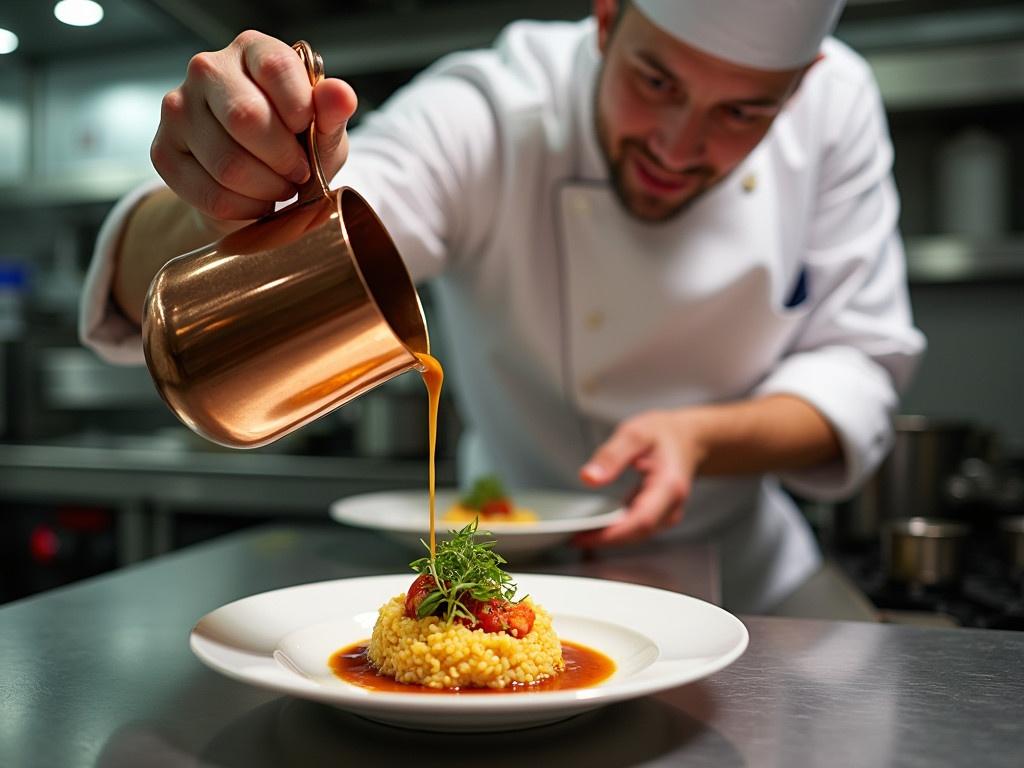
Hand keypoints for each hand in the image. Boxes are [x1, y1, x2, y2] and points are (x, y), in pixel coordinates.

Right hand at [151, 30, 357, 224]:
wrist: (257, 181)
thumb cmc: (293, 144)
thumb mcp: (324, 128)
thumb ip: (332, 113)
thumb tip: (340, 95)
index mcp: (251, 50)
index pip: (275, 67)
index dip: (301, 110)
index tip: (308, 131)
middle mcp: (207, 70)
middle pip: (245, 118)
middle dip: (284, 160)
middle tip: (298, 173)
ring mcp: (178, 110)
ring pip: (227, 163)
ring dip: (267, 189)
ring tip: (279, 188)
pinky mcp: (164, 152)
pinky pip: (209, 194)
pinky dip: (245, 209)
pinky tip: (257, 202)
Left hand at [574, 409, 708, 546]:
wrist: (689, 438)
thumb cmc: (664, 433)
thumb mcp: (635, 433)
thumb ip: (611, 455)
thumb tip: (589, 478)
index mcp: (669, 486)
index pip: (641, 520)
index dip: (612, 533)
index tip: (583, 536)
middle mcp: (671, 505)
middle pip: (637, 533)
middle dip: (604, 539)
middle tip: (571, 537)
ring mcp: (666, 513)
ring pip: (635, 535)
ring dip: (608, 537)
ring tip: (577, 533)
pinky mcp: (658, 515)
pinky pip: (635, 528)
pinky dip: (614, 530)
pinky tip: (594, 526)